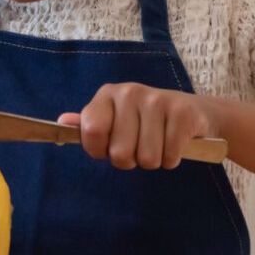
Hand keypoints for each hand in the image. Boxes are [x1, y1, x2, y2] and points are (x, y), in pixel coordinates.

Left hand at [58, 83, 217, 170]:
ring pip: (147, 159)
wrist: (193, 111)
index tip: (109, 149)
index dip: (100, 151)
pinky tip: (174, 144)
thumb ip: (90, 123)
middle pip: (120, 154)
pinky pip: (170, 157)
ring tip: (158, 144)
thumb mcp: (115, 118)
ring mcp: (157, 101)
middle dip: (131, 160)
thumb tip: (61, 122)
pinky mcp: (182, 114)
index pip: (92, 132)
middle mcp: (129, 93)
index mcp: (107, 95)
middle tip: (140, 146)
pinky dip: (172, 159)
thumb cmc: (145, 120)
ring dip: (154, 161)